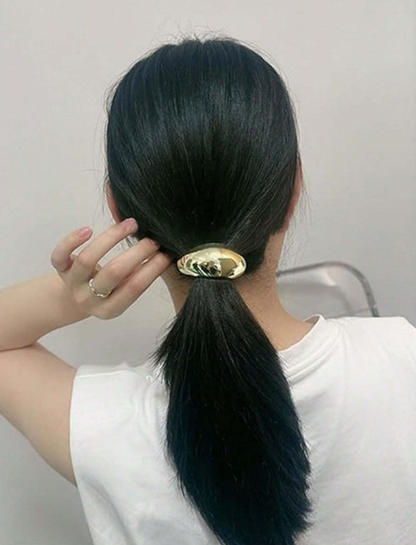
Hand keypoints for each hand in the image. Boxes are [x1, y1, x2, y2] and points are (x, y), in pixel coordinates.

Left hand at [50, 218, 172, 319]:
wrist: (75, 298)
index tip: (166, 254)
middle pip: (113, 273)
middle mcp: (90, 299)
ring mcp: (73, 284)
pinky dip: (71, 241)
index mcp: (110, 309)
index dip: (152, 269)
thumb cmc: (111, 291)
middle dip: (137, 253)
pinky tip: (88, 229)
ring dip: (112, 238)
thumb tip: (168, 252)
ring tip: (132, 224)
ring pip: (88, 259)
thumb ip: (140, 276)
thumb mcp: (125, 291)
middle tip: (153, 240)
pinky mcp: (60, 269)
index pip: (134, 289)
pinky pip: (59, 255)